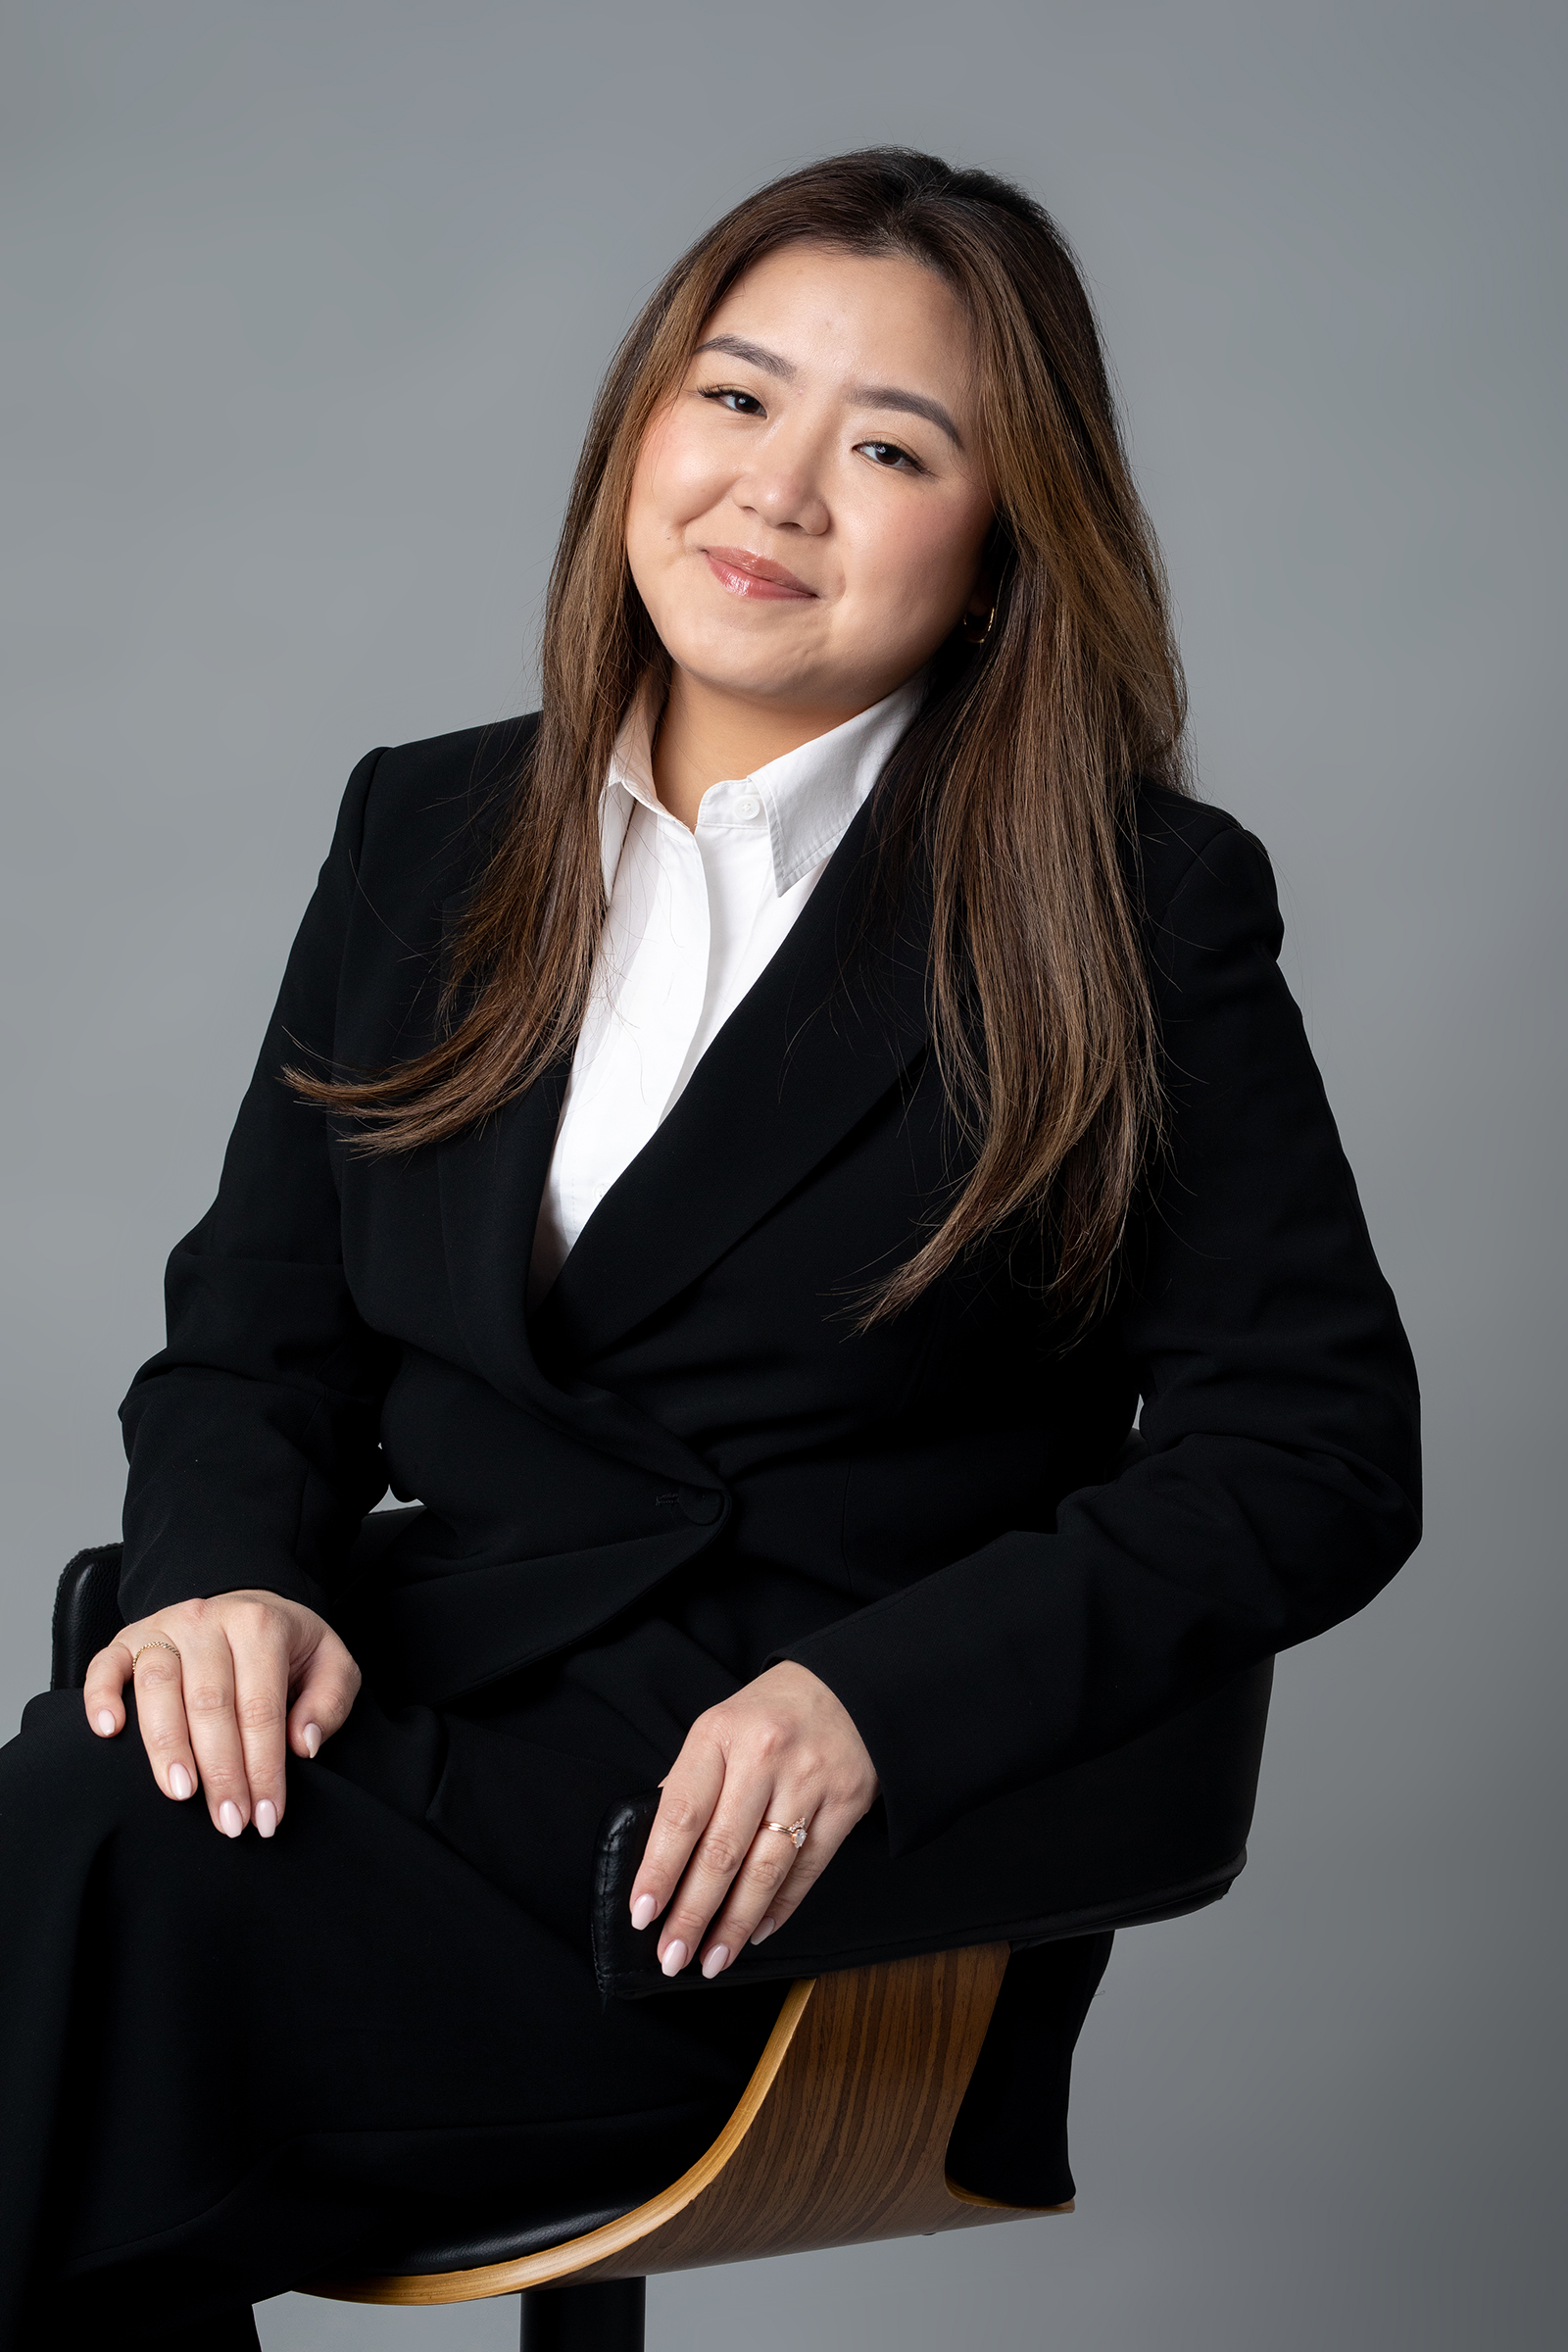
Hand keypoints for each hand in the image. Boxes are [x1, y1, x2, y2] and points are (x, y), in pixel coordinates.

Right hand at [83, 1590, 360, 1839]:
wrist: (247, 1606)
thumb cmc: (288, 1648)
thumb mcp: (331, 1664)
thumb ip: (329, 1701)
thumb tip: (302, 1744)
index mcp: (260, 1626)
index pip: (260, 1708)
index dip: (263, 1767)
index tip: (266, 1816)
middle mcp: (208, 1621)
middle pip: (209, 1703)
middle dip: (220, 1771)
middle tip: (229, 1822)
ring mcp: (164, 1628)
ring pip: (158, 1687)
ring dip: (167, 1746)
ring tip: (181, 1793)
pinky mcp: (129, 1638)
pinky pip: (106, 1664)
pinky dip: (101, 1696)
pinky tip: (108, 1732)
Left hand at [629, 1661, 878, 1979]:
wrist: (850, 1689)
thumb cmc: (769, 1715)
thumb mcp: (719, 1728)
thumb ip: (689, 1783)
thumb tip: (657, 1854)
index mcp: (720, 1734)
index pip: (681, 1813)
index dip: (659, 1869)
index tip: (642, 1912)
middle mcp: (764, 1756)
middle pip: (722, 1850)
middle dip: (693, 1913)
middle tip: (672, 1956)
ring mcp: (809, 1781)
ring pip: (766, 1869)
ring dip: (734, 1924)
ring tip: (711, 1959)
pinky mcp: (845, 1804)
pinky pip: (808, 1869)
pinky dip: (780, 1908)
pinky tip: (756, 1931)